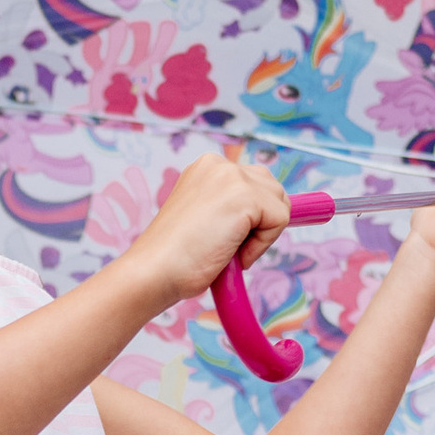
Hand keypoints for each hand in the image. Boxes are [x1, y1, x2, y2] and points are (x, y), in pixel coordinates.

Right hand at [127, 149, 291, 306]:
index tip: (226, 237)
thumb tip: (267, 214)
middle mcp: (219, 164)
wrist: (154, 270)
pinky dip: (261, 246)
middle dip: (261, 223)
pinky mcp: (245, 196)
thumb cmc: (175, 257)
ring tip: (226, 249)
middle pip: (273, 190)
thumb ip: (230, 206)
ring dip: (261, 235)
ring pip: (280, 205)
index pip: (254, 184)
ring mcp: (232, 177)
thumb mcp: (205, 218)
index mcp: (207, 167)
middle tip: (225, 245)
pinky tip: (232, 254)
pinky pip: (280, 221)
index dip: (251, 218)